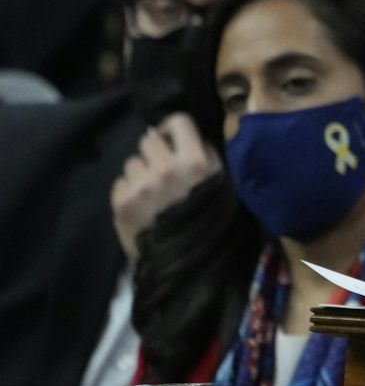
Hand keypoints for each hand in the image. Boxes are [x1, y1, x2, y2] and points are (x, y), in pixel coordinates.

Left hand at [111, 112, 219, 261]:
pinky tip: (141, 205)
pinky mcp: (121, 202)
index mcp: (195, 162)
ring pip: (131, 162)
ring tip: (151, 192)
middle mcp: (164, 168)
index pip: (178, 121)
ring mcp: (140, 186)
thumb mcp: (222, 185)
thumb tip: (189, 140)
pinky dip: (129, 191)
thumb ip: (207, 158)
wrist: (187, 264)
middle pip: (148, 140)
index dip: (174, 129)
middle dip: (155, 152)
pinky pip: (120, 183)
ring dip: (140, 172)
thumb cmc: (211, 222)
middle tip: (162, 169)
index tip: (174, 140)